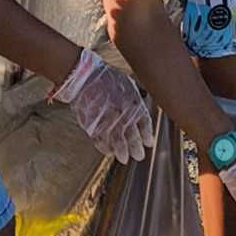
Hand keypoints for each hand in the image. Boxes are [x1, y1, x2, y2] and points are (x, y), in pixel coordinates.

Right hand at [50, 48, 153, 162]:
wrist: (86, 77)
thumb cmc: (108, 78)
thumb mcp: (129, 85)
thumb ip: (135, 100)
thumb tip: (141, 112)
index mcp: (134, 104)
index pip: (145, 124)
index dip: (147, 136)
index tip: (149, 143)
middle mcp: (123, 115)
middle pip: (133, 137)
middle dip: (136, 148)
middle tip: (139, 156)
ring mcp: (108, 121)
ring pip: (118, 143)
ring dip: (122, 152)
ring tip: (125, 158)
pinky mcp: (93, 126)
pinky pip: (101, 141)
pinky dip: (105, 147)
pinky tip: (109, 151)